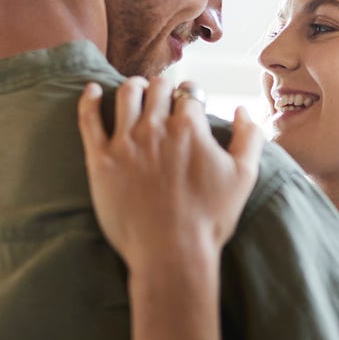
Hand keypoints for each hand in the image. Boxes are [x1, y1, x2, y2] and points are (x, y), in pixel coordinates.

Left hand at [77, 77, 263, 268]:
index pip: (190, 93)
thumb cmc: (210, 219)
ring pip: (126, 95)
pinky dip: (90, 99)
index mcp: (190, 128)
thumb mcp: (244, 177)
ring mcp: (125, 142)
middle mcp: (156, 128)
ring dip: (134, 86)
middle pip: (157, 88)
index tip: (190, 102)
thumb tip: (241, 110)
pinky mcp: (101, 160)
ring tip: (135, 89)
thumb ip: (248, 138)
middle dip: (163, 87)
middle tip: (163, 94)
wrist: (172, 253)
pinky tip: (93, 90)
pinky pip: (90, 120)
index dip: (192, 95)